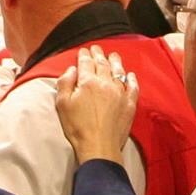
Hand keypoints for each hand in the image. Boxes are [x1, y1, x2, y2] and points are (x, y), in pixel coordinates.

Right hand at [55, 44, 136, 164]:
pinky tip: (130, 75)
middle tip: (96, 48)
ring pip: (118, 72)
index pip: (86, 63)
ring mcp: (120, 93)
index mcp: (88, 82)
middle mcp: (106, 83)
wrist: (99, 146)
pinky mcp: (130, 104)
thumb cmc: (77, 127)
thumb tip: (72, 69)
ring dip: (115, 62)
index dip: (84, 55)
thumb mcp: (62, 104)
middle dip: (99, 54)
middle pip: (102, 64)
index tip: (83, 50)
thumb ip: (65, 83)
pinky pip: (132, 87)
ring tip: (113, 55)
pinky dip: (131, 79)